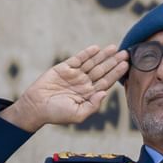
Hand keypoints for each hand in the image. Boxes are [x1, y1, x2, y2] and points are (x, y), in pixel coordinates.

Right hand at [3, 46, 126, 131]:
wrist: (35, 107)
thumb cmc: (56, 114)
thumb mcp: (78, 115)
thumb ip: (93, 105)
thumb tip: (105, 93)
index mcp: (89, 94)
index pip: (106, 82)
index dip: (117, 73)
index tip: (126, 65)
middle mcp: (84, 83)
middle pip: (102, 70)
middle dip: (114, 62)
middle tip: (125, 53)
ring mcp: (75, 75)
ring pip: (92, 63)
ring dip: (103, 55)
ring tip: (114, 47)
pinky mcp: (64, 68)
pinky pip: (78, 59)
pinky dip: (86, 53)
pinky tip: (96, 48)